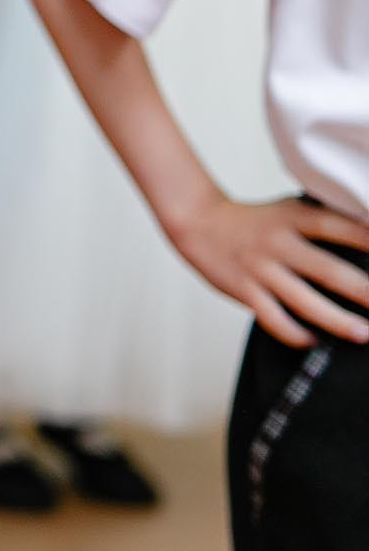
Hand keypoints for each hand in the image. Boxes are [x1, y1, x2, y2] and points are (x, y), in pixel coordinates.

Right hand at [164, 194, 368, 348]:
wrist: (198, 222)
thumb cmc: (254, 220)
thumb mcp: (289, 210)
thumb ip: (322, 223)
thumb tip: (368, 242)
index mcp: (294, 217)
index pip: (340, 227)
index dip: (368, 239)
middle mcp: (278, 243)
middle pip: (327, 270)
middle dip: (363, 291)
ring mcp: (260, 269)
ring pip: (303, 301)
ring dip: (337, 320)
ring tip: (364, 333)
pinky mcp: (244, 290)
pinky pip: (273, 319)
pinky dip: (295, 333)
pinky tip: (313, 340)